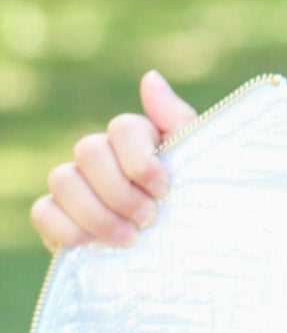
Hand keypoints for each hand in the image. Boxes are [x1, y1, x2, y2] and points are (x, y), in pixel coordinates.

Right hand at [29, 71, 198, 253]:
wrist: (183, 256)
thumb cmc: (194, 205)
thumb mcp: (197, 164)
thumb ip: (177, 120)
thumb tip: (150, 77)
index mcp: (136, 139)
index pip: (123, 127)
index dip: (140, 160)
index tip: (164, 190)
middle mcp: (100, 156)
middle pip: (88, 150)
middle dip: (119, 191)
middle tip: (149, 219)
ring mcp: (75, 185)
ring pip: (61, 178)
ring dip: (97, 214)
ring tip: (130, 238)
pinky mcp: (58, 218)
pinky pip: (42, 211)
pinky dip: (67, 229)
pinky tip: (96, 246)